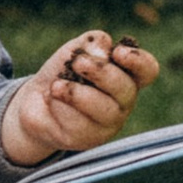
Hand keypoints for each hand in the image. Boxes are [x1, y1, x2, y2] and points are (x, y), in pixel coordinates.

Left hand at [0, 29, 157, 168]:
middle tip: (76, 62)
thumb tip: (103, 52)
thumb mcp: (75, 50)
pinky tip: (52, 101)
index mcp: (127, 75)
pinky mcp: (90, 139)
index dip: (138, 61)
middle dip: (100, 72)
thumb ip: (92, 44)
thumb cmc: (63, 72)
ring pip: (104, 110)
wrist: (35, 100)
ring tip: (55, 86)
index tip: (118, 52)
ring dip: (76, 94)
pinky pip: (80, 124)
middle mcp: (123, 101)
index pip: (147, 70)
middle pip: (126, 88)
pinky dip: (60, 108)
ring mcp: (109, 123)